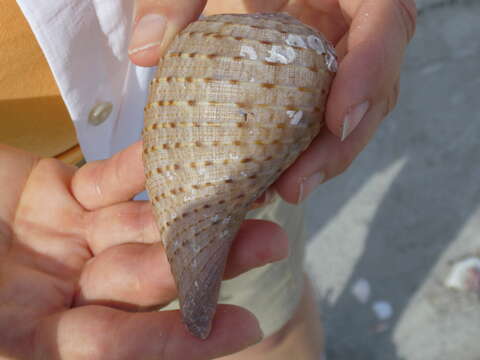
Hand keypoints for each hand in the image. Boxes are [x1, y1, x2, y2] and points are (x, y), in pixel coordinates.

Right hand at [0, 143, 288, 358]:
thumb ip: (26, 340)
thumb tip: (103, 347)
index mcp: (42, 339)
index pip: (122, 341)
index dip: (182, 337)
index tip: (246, 325)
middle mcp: (64, 290)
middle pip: (145, 276)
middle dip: (204, 262)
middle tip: (267, 243)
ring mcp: (63, 239)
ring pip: (138, 226)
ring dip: (188, 212)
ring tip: (248, 199)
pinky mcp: (55, 194)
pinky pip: (107, 179)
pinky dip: (138, 167)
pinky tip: (176, 154)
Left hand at [129, 0, 415, 202]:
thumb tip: (146, 51)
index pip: (386, 25)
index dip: (370, 74)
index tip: (337, 122)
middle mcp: (359, 27)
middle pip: (375, 90)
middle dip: (339, 145)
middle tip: (295, 186)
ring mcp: (344, 58)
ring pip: (352, 115)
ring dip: (320, 159)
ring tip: (279, 192)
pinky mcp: (323, 80)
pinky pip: (324, 119)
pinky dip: (303, 150)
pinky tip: (272, 176)